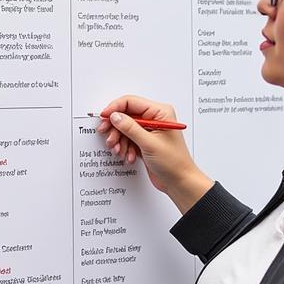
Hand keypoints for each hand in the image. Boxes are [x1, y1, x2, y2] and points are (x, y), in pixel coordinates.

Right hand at [97, 96, 211, 212]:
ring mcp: (148, 130)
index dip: (115, 108)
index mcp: (160, 112)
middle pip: (126, 115)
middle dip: (116, 128)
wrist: (179, 181)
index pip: (131, 102)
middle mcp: (154, 118)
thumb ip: (130, 128)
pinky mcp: (144, 141)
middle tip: (110, 138)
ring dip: (120, 140)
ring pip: (125, 128)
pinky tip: (129, 156)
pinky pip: (128, 139)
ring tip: (120, 150)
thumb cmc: (174, 162)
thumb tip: (115, 116)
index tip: (104, 116)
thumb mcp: (149, 143)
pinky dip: (125, 147)